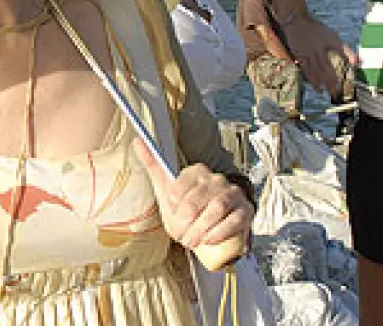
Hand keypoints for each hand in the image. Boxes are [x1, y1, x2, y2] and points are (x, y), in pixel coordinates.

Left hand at [133, 139, 252, 250]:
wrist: (211, 229)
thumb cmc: (187, 208)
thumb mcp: (167, 189)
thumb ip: (152, 165)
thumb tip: (137, 141)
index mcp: (195, 172)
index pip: (180, 185)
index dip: (173, 206)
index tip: (173, 215)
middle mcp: (215, 179)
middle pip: (197, 199)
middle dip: (185, 222)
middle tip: (181, 235)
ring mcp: (232, 194)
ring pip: (217, 208)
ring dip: (201, 229)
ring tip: (192, 240)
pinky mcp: (244, 210)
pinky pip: (235, 220)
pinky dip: (219, 232)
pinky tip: (209, 240)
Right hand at [282, 17, 356, 99]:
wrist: (296, 23)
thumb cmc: (318, 31)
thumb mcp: (332, 36)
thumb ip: (345, 50)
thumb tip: (359, 62)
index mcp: (328, 40)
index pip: (341, 49)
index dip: (349, 56)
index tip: (357, 65)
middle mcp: (318, 48)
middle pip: (326, 66)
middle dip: (332, 79)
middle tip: (338, 90)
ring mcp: (308, 53)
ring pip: (316, 70)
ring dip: (322, 82)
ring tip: (329, 92)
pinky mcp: (300, 57)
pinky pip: (307, 71)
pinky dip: (313, 81)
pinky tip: (318, 89)